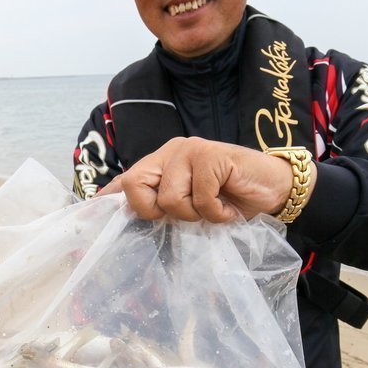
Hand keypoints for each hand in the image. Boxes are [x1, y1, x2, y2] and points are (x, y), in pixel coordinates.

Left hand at [99, 137, 314, 222]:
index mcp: (164, 161)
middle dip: (155, 210)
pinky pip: (199, 198)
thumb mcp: (195, 204)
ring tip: (215, 208)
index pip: (130, 177)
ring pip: (170, 198)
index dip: (110, 195)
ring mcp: (192, 150)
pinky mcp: (212, 156)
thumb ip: (168, 204)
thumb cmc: (234, 197)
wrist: (275, 188)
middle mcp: (173, 151)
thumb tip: (129, 216)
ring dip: (195, 214)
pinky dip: (216, 213)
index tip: (92, 210)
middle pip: (136, 184)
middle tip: (187, 214)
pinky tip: (229, 207)